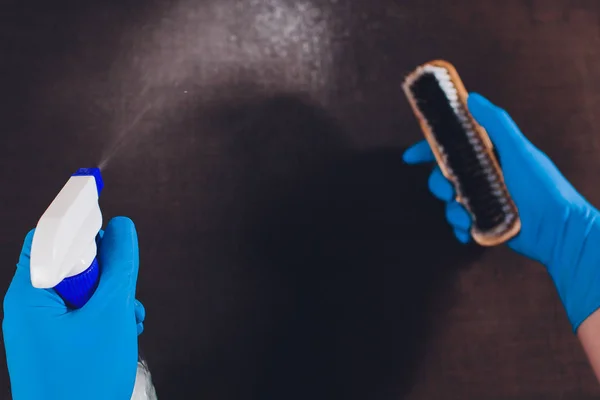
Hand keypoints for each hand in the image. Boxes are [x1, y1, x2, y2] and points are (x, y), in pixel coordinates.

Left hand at [3, 217, 144, 399]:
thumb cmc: (84, 381)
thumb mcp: (111, 315)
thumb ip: (120, 266)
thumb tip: (124, 227)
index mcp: (30, 296)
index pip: (46, 239)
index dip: (77, 224)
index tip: (107, 220)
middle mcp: (31, 308)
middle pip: (69, 263)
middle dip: (106, 272)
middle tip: (123, 288)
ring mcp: (43, 328)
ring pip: (83, 290)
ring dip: (112, 297)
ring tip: (128, 319)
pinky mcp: (57, 342)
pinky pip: (83, 313)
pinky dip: (107, 316)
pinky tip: (124, 331)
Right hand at [403, 93, 599, 330]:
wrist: (558, 229)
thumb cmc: (543, 186)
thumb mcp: (519, 150)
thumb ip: (496, 123)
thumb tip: (472, 97)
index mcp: (488, 154)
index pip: (451, 146)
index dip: (428, 149)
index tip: (410, 157)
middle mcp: (482, 174)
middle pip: (443, 175)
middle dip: (438, 184)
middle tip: (449, 191)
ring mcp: (481, 199)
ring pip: (448, 202)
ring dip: (451, 210)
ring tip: (466, 216)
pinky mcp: (482, 220)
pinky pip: (458, 223)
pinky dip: (459, 228)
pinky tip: (467, 231)